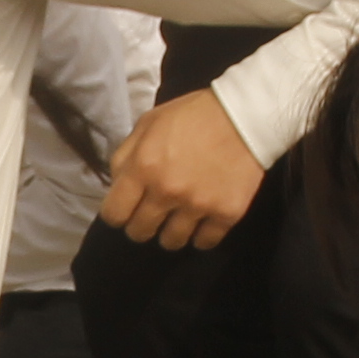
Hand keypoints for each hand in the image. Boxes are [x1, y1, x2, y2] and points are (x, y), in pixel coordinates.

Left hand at [100, 90, 263, 250]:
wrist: (244, 115)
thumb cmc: (192, 116)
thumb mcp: (148, 123)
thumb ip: (126, 156)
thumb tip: (117, 187)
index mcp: (143, 168)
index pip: (114, 214)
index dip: (117, 213)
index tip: (127, 209)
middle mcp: (167, 192)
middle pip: (140, 233)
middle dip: (142, 224)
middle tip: (153, 213)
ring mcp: (198, 206)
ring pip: (171, 242)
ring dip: (171, 231)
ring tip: (179, 218)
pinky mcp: (226, 214)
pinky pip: (204, 242)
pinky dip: (201, 235)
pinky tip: (202, 220)